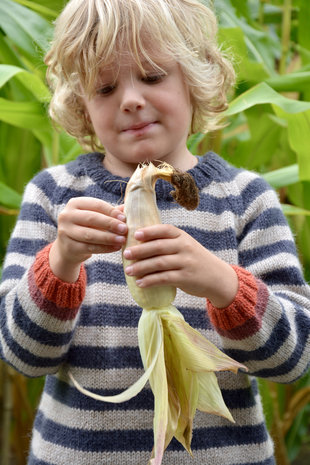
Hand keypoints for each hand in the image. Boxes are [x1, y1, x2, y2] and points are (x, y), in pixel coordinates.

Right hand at [49, 197, 126, 281]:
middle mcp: (66, 216)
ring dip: (108, 237)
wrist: (69, 248)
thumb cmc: (87, 227)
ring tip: (122, 240)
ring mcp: (65, 232)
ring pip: (90, 235)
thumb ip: (111, 212)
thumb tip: (130, 207)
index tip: (124, 218)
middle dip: (110, 224)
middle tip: (124, 229)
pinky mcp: (69, 247)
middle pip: (91, 218)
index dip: (111, 211)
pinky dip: (105, 248)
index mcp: (75, 203)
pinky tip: (116, 247)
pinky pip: (89, 247)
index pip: (96, 204)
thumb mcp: (96, 217)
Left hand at [123, 224, 237, 307]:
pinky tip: (140, 283)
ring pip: (159, 263)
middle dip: (140, 250)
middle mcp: (184, 247)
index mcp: (182, 237)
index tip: (135, 234)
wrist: (217, 277)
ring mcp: (186, 262)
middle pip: (158, 247)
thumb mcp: (185, 246)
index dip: (149, 231)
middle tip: (126, 254)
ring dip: (141, 267)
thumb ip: (168, 243)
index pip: (165, 230)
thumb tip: (138, 244)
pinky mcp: (185, 278)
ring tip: (128, 270)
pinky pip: (164, 278)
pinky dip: (150, 280)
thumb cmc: (195, 260)